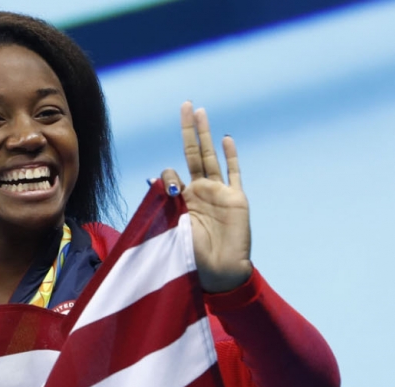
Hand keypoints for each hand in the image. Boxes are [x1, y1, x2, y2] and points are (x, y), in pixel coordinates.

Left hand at [162, 102, 251, 292]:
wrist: (218, 273)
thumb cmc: (190, 257)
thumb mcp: (171, 226)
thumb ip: (166, 201)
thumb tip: (158, 175)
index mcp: (180, 200)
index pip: (170, 175)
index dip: (166, 177)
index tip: (169, 189)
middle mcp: (199, 192)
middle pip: (192, 153)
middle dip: (188, 130)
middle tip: (184, 105)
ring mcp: (218, 193)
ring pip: (210, 157)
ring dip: (205, 133)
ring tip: (199, 111)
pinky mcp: (236, 199)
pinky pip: (233, 173)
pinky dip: (230, 156)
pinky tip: (225, 139)